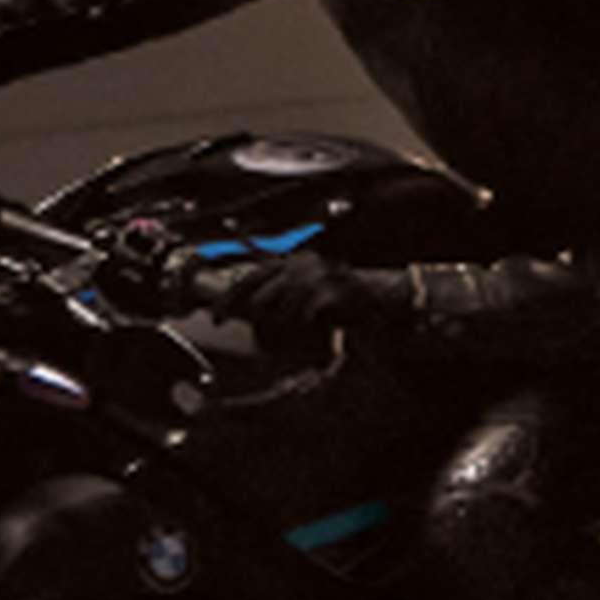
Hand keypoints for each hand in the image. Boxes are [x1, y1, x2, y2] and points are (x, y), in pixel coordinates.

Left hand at [218, 249, 414, 355]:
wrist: (383, 295)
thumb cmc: (345, 301)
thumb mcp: (309, 296)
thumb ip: (282, 300)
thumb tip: (252, 316)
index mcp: (292, 262)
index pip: (250, 277)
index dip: (229, 298)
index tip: (215, 316)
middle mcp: (299, 264)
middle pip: (258, 293)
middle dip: (249, 315)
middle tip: (246, 332)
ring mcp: (314, 275)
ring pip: (278, 308)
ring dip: (282, 329)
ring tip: (292, 337)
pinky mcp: (328, 290)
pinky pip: (302, 316)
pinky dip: (303, 328)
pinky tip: (313, 329)